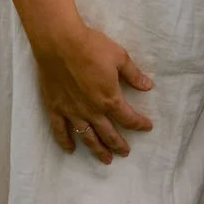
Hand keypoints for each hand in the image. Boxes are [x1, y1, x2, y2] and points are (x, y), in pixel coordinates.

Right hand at [34, 23, 153, 165]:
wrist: (60, 43)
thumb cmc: (92, 47)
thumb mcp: (120, 57)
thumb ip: (133, 75)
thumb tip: (148, 86)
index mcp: (109, 99)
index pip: (128, 118)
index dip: (139, 124)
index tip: (147, 126)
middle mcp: (92, 111)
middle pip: (108, 134)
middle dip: (119, 144)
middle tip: (125, 153)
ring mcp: (72, 112)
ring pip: (87, 137)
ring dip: (97, 150)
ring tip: (106, 160)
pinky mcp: (55, 108)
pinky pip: (60, 130)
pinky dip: (65, 142)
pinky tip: (71, 149)